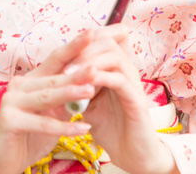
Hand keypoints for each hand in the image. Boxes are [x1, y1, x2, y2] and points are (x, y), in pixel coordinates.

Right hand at [0, 29, 96, 173]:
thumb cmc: (26, 136)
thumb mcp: (50, 115)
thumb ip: (66, 102)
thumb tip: (91, 87)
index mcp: (30, 80)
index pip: (55, 60)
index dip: (73, 47)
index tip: (93, 34)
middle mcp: (19, 86)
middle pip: (53, 77)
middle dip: (76, 72)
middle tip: (97, 65)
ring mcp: (12, 101)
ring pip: (47, 97)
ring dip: (70, 94)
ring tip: (91, 90)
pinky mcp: (9, 120)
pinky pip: (42, 123)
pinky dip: (65, 127)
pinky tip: (84, 128)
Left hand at [67, 23, 178, 173]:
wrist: (131, 156)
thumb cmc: (109, 127)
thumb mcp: (88, 101)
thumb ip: (79, 84)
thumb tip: (58, 71)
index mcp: (115, 68)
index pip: (101, 39)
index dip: (82, 40)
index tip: (62, 53)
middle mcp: (127, 71)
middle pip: (107, 41)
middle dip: (83, 48)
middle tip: (64, 64)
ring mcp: (134, 84)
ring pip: (114, 56)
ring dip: (89, 61)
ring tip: (69, 73)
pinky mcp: (137, 100)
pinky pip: (120, 80)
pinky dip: (101, 78)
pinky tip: (85, 83)